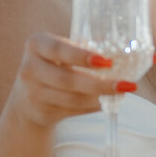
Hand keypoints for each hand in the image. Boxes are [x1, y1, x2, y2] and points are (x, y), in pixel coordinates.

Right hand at [6, 33, 128, 128]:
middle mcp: (30, 68)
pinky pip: (72, 110)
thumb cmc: (53, 65)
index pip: (59, 50)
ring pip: (72, 98)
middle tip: (125, 84)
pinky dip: (92, 107)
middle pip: (67, 79)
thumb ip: (85, 49)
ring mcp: (33, 92)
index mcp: (36, 44)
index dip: (82, 56)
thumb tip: (128, 48)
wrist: (27, 96)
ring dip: (99, 98)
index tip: (108, 62)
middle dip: (99, 84)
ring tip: (121, 93)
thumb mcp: (61, 52)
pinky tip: (106, 102)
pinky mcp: (41, 111)